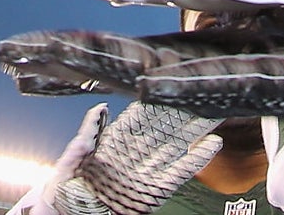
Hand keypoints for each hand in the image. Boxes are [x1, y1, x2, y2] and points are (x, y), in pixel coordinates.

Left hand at [8, 104, 222, 214]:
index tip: (174, 81)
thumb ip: (89, 133)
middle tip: (204, 89)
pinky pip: (181, 172)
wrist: (75, 214)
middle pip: (167, 126)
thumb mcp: (75, 157)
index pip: (144, 115)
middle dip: (185, 109)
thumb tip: (101, 107)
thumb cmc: (68, 187)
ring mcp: (149, 170)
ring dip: (197, 128)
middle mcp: (137, 152)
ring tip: (215, 110)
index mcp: (117, 140)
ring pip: (178, 144)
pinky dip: (197, 158)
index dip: (159, 99)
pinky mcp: (157, 190)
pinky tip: (213, 143)